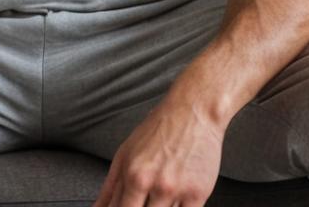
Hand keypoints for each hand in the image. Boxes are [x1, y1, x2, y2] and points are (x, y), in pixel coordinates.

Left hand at [91, 97, 224, 206]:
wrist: (193, 111)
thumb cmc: (158, 130)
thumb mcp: (125, 154)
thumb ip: (110, 188)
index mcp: (134, 175)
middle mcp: (155, 185)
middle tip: (143, 200)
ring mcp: (177, 191)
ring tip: (157, 196)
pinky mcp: (198, 194)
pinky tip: (172, 202)